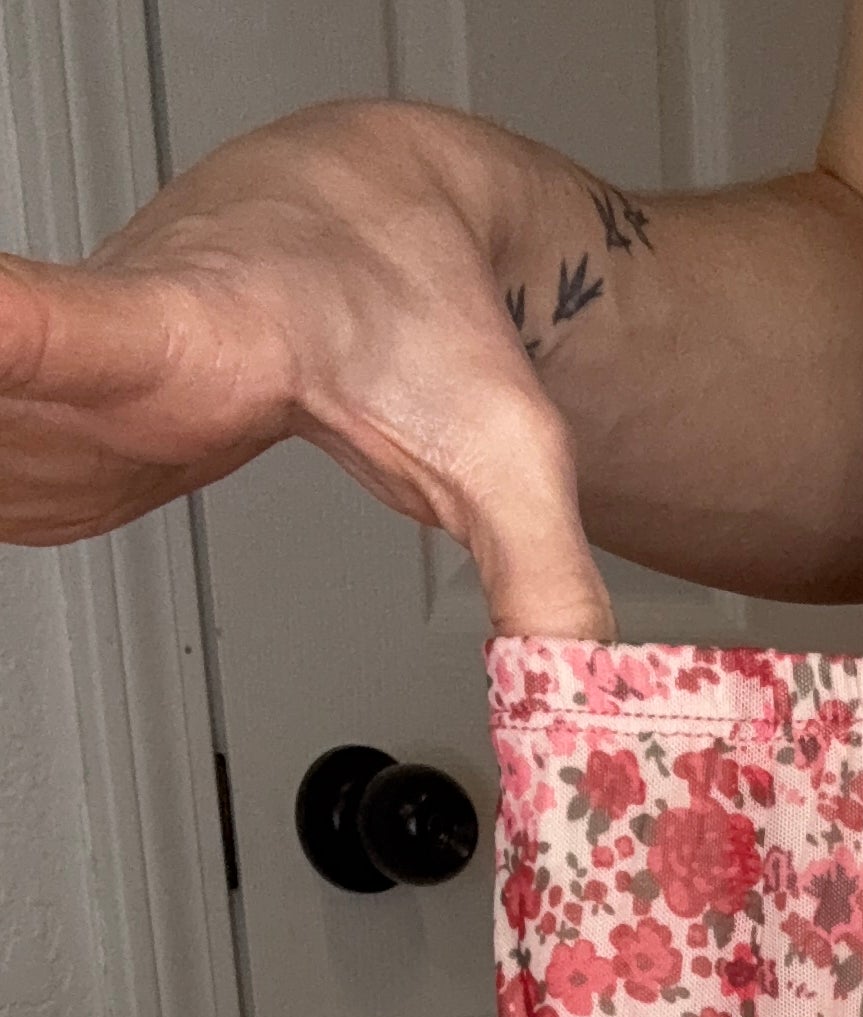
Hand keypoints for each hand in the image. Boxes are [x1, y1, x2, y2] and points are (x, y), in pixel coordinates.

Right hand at [0, 98, 611, 636]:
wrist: (367, 226)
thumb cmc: (423, 314)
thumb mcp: (518, 457)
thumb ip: (547, 591)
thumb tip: (574, 713)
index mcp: (210, 330)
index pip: (73, 327)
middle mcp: (100, 339)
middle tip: (5, 466)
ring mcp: (48, 380)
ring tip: (30, 491)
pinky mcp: (29, 424)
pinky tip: (22, 490)